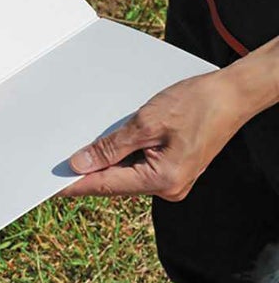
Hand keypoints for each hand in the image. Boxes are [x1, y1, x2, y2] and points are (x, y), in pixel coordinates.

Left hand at [61, 69, 253, 200]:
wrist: (233, 95)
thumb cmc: (196, 103)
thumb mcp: (146, 123)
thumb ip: (110, 147)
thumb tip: (80, 164)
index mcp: (163, 179)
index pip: (106, 185)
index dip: (75, 185)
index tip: (49, 187)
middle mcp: (169, 188)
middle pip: (115, 183)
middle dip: (88, 173)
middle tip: (55, 167)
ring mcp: (173, 182)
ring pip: (126, 176)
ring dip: (105, 164)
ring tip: (79, 152)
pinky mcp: (174, 171)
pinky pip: (139, 169)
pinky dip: (121, 159)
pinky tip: (107, 148)